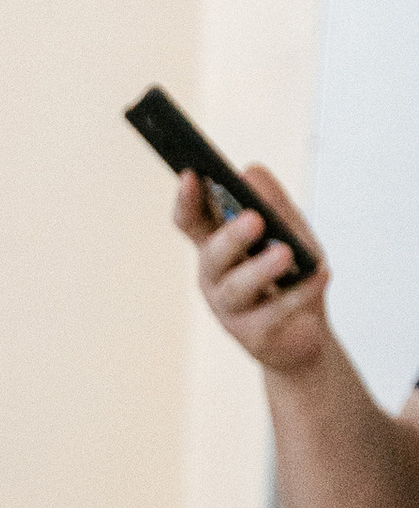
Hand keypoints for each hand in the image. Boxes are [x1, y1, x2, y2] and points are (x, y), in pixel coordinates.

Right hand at [175, 161, 333, 378]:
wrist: (306, 332)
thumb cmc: (292, 275)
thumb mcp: (289, 229)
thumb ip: (271, 201)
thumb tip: (250, 172)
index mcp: (216, 246)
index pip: (192, 221)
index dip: (187, 201)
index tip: (190, 175)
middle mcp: (215, 277)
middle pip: (213, 256)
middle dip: (231, 237)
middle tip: (254, 219)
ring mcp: (229, 309)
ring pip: (236, 289)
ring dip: (261, 270)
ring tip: (285, 254)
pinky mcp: (253, 335)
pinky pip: (274, 312)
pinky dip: (300, 292)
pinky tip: (321, 274)